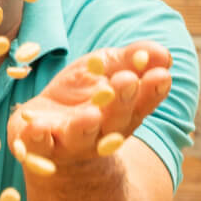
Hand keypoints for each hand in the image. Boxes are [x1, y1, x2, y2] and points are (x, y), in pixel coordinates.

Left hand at [7, 41, 171, 164]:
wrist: (44, 125)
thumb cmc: (83, 93)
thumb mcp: (106, 67)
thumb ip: (132, 60)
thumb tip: (164, 54)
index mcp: (123, 114)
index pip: (143, 103)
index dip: (153, 90)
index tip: (161, 74)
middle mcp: (101, 133)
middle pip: (115, 120)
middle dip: (122, 101)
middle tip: (126, 81)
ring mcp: (70, 142)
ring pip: (81, 137)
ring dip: (85, 126)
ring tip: (90, 115)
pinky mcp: (40, 146)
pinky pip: (39, 146)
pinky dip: (37, 138)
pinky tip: (36, 128)